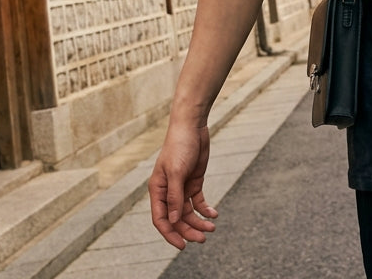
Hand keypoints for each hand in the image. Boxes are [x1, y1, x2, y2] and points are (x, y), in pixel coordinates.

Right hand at [148, 122, 217, 249]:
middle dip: (189, 230)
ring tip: (211, 228)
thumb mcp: (177, 171)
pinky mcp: (194, 182)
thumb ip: (174, 196)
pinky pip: (198, 201)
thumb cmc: (179, 146)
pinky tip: (213, 214)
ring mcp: (181, 187)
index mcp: (157, 190)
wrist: (192, 127)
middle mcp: (168, 192)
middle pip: (177, 218)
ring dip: (199, 222)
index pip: (161, 219)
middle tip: (203, 238)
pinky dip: (205, 209)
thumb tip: (173, 220)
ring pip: (188, 212)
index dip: (170, 234)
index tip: (182, 245)